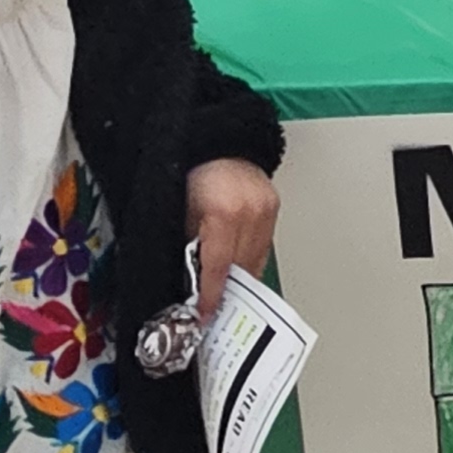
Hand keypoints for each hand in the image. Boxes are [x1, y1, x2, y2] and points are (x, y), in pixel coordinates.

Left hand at [187, 156, 281, 305]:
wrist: (216, 139)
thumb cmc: (192, 170)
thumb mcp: (180, 211)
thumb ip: (189, 245)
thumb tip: (192, 278)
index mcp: (223, 212)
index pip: (219, 266)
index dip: (211, 295)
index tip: (206, 313)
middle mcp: (250, 212)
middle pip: (241, 267)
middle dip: (228, 292)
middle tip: (216, 311)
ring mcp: (266, 209)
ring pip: (256, 259)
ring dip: (242, 280)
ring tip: (229, 296)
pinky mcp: (273, 207)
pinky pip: (263, 245)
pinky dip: (251, 261)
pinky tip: (241, 272)